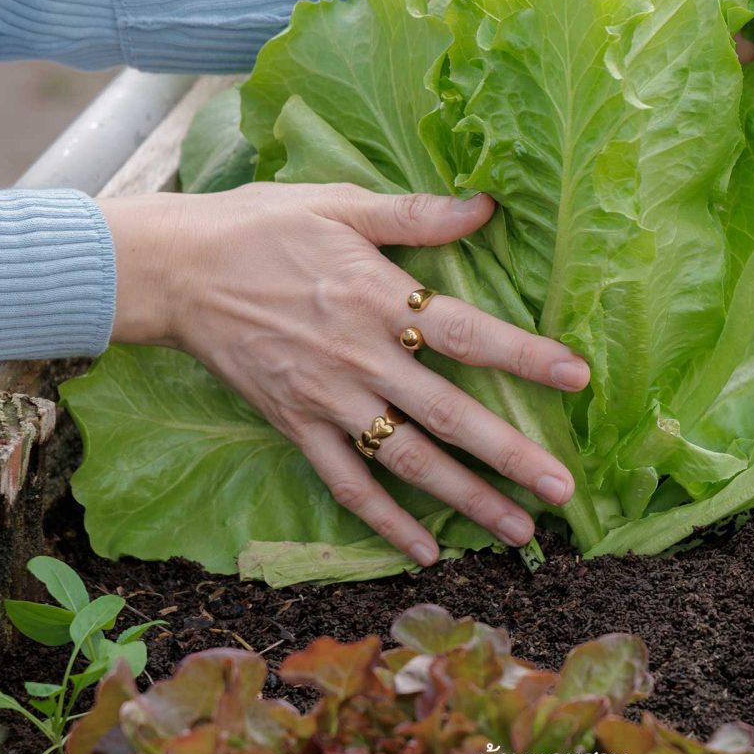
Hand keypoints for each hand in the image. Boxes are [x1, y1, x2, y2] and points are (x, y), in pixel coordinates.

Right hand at [99, 184, 587, 566]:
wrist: (175, 270)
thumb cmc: (261, 226)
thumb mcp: (339, 203)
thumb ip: (415, 213)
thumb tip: (488, 204)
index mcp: (376, 296)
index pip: (467, 333)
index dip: (525, 355)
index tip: (577, 377)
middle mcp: (359, 358)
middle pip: (448, 415)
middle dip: (510, 455)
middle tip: (562, 490)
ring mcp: (326, 400)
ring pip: (406, 461)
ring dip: (464, 498)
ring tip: (518, 530)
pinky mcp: (295, 427)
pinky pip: (345, 484)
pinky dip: (384, 522)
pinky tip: (424, 551)